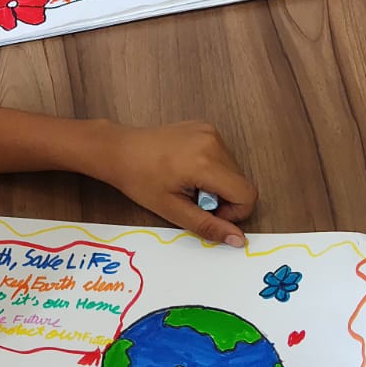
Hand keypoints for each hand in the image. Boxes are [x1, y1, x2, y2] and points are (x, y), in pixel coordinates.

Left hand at [89, 121, 254, 245]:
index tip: (207, 213)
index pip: (247, 194)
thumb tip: (238, 239)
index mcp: (206, 162)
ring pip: (234, 170)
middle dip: (223, 198)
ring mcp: (210, 131)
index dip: (234, 213)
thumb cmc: (140, 180)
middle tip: (192, 199)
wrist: (119, 149)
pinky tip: (186, 169)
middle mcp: (213, 142)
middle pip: (241, 182)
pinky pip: (223, 155)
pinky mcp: (205, 127)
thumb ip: (208, 225)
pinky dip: (212, 168)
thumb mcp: (172, 209)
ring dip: (217, 183)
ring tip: (187, 183)